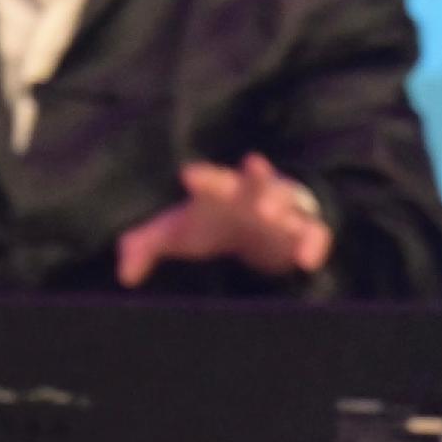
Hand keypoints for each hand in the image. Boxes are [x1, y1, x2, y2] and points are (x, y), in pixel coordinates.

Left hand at [116, 154, 334, 286]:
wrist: (254, 229)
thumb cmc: (210, 223)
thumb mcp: (176, 233)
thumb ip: (145, 246)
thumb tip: (125, 275)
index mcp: (222, 190)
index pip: (212, 179)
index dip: (203, 176)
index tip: (188, 174)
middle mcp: (255, 194)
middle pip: (260, 180)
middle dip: (257, 177)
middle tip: (254, 165)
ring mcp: (283, 211)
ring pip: (290, 202)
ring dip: (284, 205)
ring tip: (275, 216)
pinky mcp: (302, 233)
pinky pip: (315, 233)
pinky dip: (314, 244)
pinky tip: (306, 262)